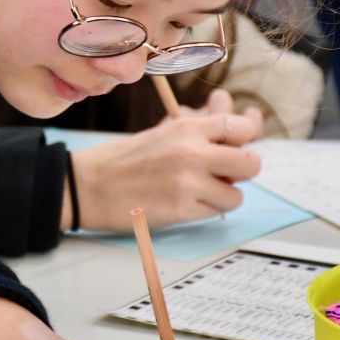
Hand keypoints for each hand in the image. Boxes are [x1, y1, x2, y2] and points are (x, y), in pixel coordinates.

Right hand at [72, 97, 262, 230]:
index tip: (242, 141)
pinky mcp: (182, 210)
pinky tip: (188, 203)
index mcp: (187, 128)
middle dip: (244, 170)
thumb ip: (200, 131)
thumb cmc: (125, 158)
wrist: (89, 185)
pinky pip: (216, 212)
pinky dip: (206, 210)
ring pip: (236, 194)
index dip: (247, 136)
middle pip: (250, 163)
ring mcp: (189, 183)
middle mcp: (193, 152)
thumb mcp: (164, 133)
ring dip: (223, 195)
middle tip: (229, 173)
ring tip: (203, 191)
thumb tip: (235, 126)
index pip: (241, 127)